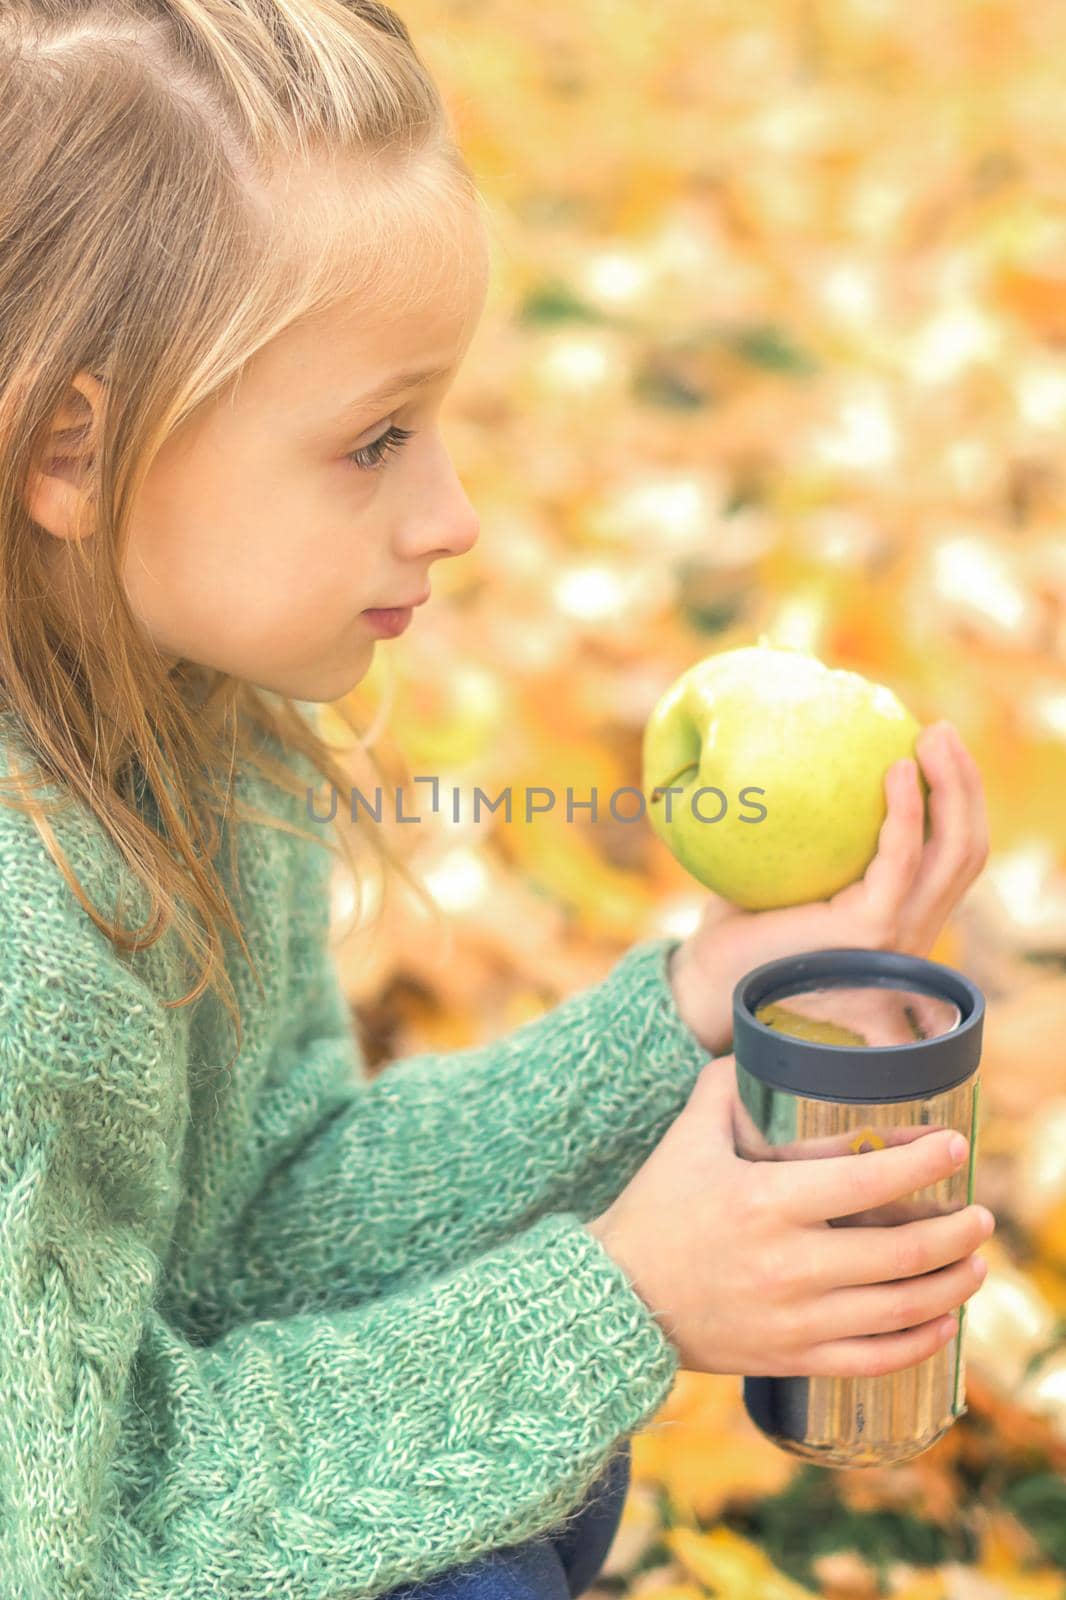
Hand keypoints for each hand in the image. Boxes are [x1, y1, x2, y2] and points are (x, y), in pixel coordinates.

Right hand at [585, 1054, 994, 1377]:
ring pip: (901, 1309)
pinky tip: (943, 1323)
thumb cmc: (655, 1209)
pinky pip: (875, 1360)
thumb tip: (763, 1052)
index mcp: (767, 1202)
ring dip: (952, 1285)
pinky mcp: (793, 1358)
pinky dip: (920, 1343)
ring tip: (975, 1263)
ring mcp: (795, 1319)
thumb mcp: (686, 1137)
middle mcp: (789, 1264)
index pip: (869, 1181)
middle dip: (957, 1231)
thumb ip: (725, 1087)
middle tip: (980, 1215)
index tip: (955, 1147)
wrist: (616, 1296)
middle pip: (902, 1252)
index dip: (923, 1162)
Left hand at [668, 719, 990, 1054]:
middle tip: (938, 728)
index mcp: (901, 916)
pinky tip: (894, 770)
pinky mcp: (872, 930)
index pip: (953, 856)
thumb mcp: (788, 864)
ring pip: (955, 852)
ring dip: (952, 785)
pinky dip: (907, 812)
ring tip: (929, 735)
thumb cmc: (739, 919)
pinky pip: (901, 860)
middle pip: (968, 849)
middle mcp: (912, 930)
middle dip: (967, 782)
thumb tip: (816, 750)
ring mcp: (898, 935)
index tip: (936, 744)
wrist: (708, 974)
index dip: (961, 798)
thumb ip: (815, 824)